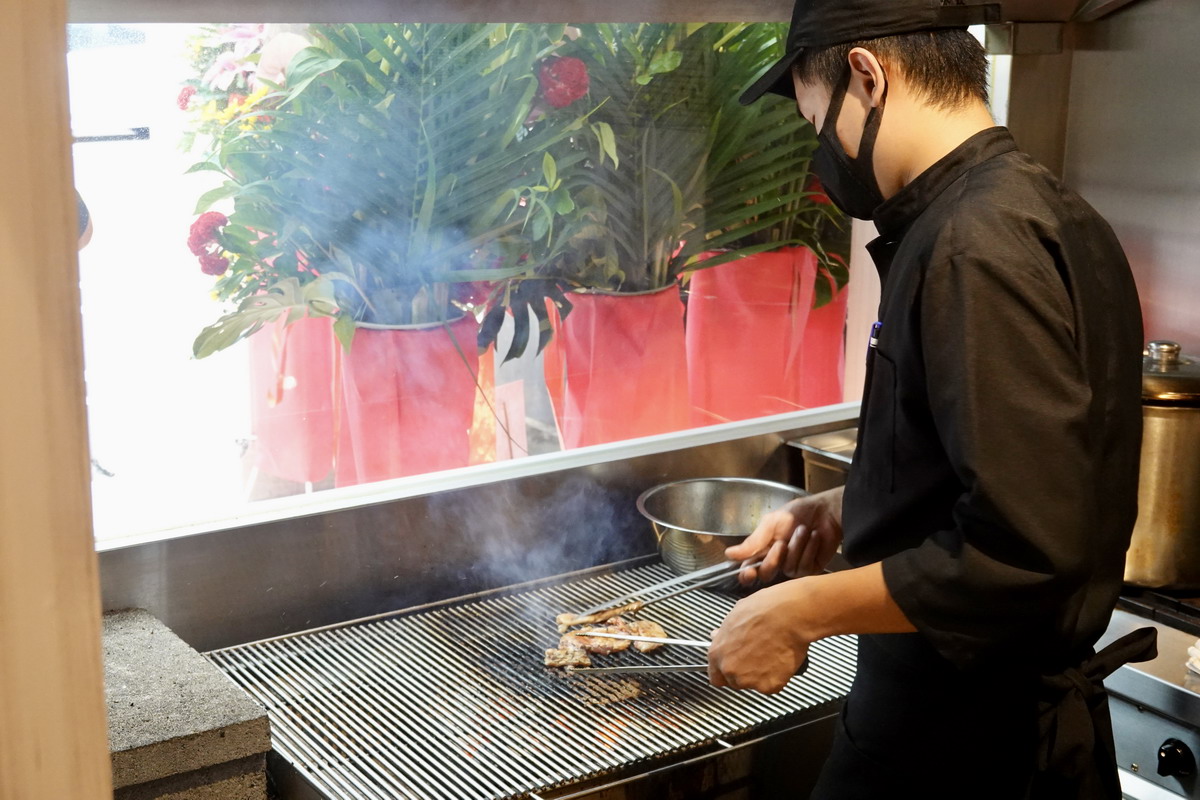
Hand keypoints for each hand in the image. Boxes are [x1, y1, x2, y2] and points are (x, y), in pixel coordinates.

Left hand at [708, 580, 812, 693]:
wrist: (788, 616)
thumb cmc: (763, 610)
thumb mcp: (734, 616)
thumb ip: (724, 633)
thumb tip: (718, 636)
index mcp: (718, 653)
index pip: (716, 676)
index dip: (726, 672)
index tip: (735, 667)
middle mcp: (731, 670)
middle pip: (735, 682)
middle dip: (745, 673)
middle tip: (758, 657)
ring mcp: (750, 680)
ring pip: (754, 685)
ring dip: (761, 675)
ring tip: (772, 655)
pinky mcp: (770, 686)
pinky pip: (773, 686)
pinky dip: (778, 677)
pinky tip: (781, 660)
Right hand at [727, 486, 843, 584]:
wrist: (826, 512)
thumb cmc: (798, 513)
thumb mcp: (771, 523)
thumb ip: (752, 542)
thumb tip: (729, 554)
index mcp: (763, 549)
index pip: (749, 570)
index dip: (746, 575)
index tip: (749, 572)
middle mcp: (777, 560)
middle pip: (766, 574)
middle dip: (773, 558)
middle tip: (781, 543)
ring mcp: (793, 566)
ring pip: (787, 568)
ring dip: (796, 546)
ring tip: (803, 530)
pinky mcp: (810, 569)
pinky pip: (804, 566)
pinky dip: (808, 549)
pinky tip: (814, 537)